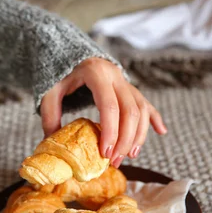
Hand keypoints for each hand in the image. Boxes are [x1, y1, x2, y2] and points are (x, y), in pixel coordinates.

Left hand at [40, 58, 166, 166]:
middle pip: (130, 110)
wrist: (69, 51)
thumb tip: (52, 142)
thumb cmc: (58, 71)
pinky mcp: (128, 87)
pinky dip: (154, 118)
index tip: (105, 153)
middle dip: (125, 139)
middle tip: (115, 161)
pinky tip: (162, 131)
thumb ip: (50, 114)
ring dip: (138, 134)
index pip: (109, 106)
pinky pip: (146, 103)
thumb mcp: (49, 89)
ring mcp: (124, 80)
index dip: (110, 131)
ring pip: (141, 108)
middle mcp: (115, 75)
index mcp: (96, 73)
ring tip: (130, 155)